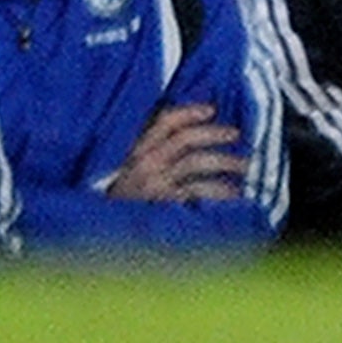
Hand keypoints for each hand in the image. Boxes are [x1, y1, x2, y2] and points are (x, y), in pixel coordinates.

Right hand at [103, 102, 245, 202]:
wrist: (97, 233)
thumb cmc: (113, 201)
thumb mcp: (121, 170)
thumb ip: (145, 151)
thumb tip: (175, 133)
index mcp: (133, 150)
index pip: (164, 121)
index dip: (190, 112)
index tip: (211, 109)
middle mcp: (144, 163)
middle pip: (186, 139)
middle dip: (215, 133)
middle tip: (235, 134)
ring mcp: (154, 184)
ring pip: (196, 162)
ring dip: (225, 160)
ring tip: (243, 164)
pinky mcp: (163, 205)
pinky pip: (198, 192)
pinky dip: (220, 191)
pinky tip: (234, 194)